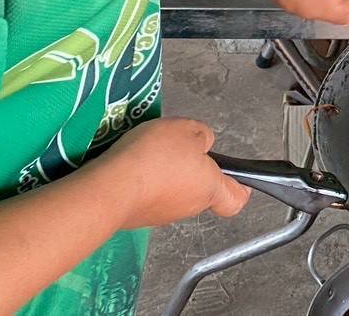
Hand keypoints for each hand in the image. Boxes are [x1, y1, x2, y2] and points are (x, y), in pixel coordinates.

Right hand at [97, 119, 249, 228]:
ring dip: (166, 175)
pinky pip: (149, 197)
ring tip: (151, 153)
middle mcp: (189, 207)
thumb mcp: (186, 130)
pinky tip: (133, 165)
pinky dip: (145, 182)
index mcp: (209, 188)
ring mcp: (161, 216)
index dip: (239, 188)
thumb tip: (203, 146)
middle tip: (179, 148)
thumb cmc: (156, 156)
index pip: (235, 200)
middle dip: (194, 170)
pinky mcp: (137, 217)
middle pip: (201, 192)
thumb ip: (202, 136)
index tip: (234, 175)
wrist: (110, 188)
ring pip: (174, 193)